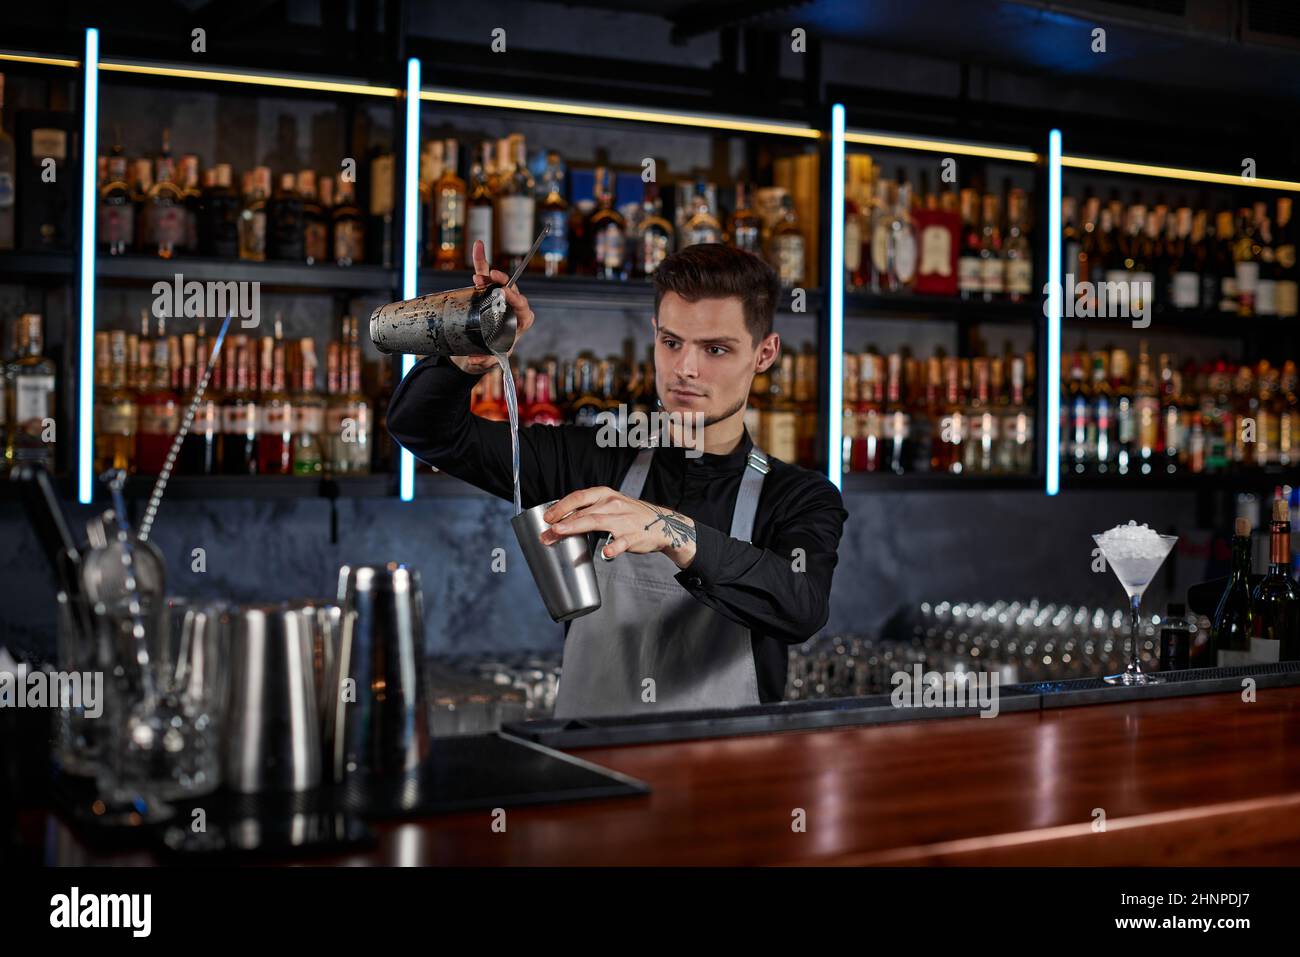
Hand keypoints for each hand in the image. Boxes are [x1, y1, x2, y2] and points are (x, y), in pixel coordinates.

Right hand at [451, 240, 535, 374]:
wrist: (475, 352)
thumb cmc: (488, 356)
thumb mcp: (488, 361)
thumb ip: (484, 362)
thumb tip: (478, 359)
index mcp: (519, 324)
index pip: (524, 311)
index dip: (518, 301)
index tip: (506, 294)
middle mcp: (511, 309)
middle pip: (513, 293)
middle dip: (504, 284)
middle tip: (492, 278)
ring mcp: (497, 299)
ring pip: (498, 283)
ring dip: (489, 275)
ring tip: (479, 275)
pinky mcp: (483, 292)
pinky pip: (484, 275)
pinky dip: (481, 261)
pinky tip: (478, 246)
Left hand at [540, 487, 698, 568]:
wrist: (661, 523)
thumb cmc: (629, 514)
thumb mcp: (610, 504)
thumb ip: (588, 509)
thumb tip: (561, 519)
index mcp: (605, 494)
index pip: (578, 497)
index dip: (561, 507)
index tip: (547, 517)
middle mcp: (613, 504)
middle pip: (583, 512)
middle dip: (561, 522)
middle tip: (546, 533)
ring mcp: (623, 520)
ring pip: (596, 522)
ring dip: (575, 527)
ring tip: (560, 533)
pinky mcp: (634, 536)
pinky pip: (622, 542)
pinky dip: (614, 547)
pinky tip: (606, 553)